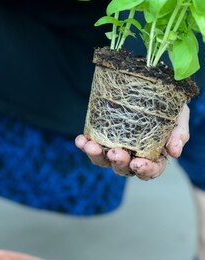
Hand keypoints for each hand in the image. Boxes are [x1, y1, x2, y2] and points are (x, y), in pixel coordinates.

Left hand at [75, 104, 189, 180]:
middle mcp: (133, 157)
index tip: (138, 164)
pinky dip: (84, 145)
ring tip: (91, 146)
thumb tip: (174, 151)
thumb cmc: (169, 108)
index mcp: (154, 156)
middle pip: (124, 168)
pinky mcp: (102, 139)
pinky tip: (81, 140)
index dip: (145, 170)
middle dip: (119, 163)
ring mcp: (116, 149)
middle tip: (116, 153)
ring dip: (96, 156)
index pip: (150, 170)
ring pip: (104, 161)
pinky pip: (92, 146)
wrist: (151, 89)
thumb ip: (179, 133)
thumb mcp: (179, 117)